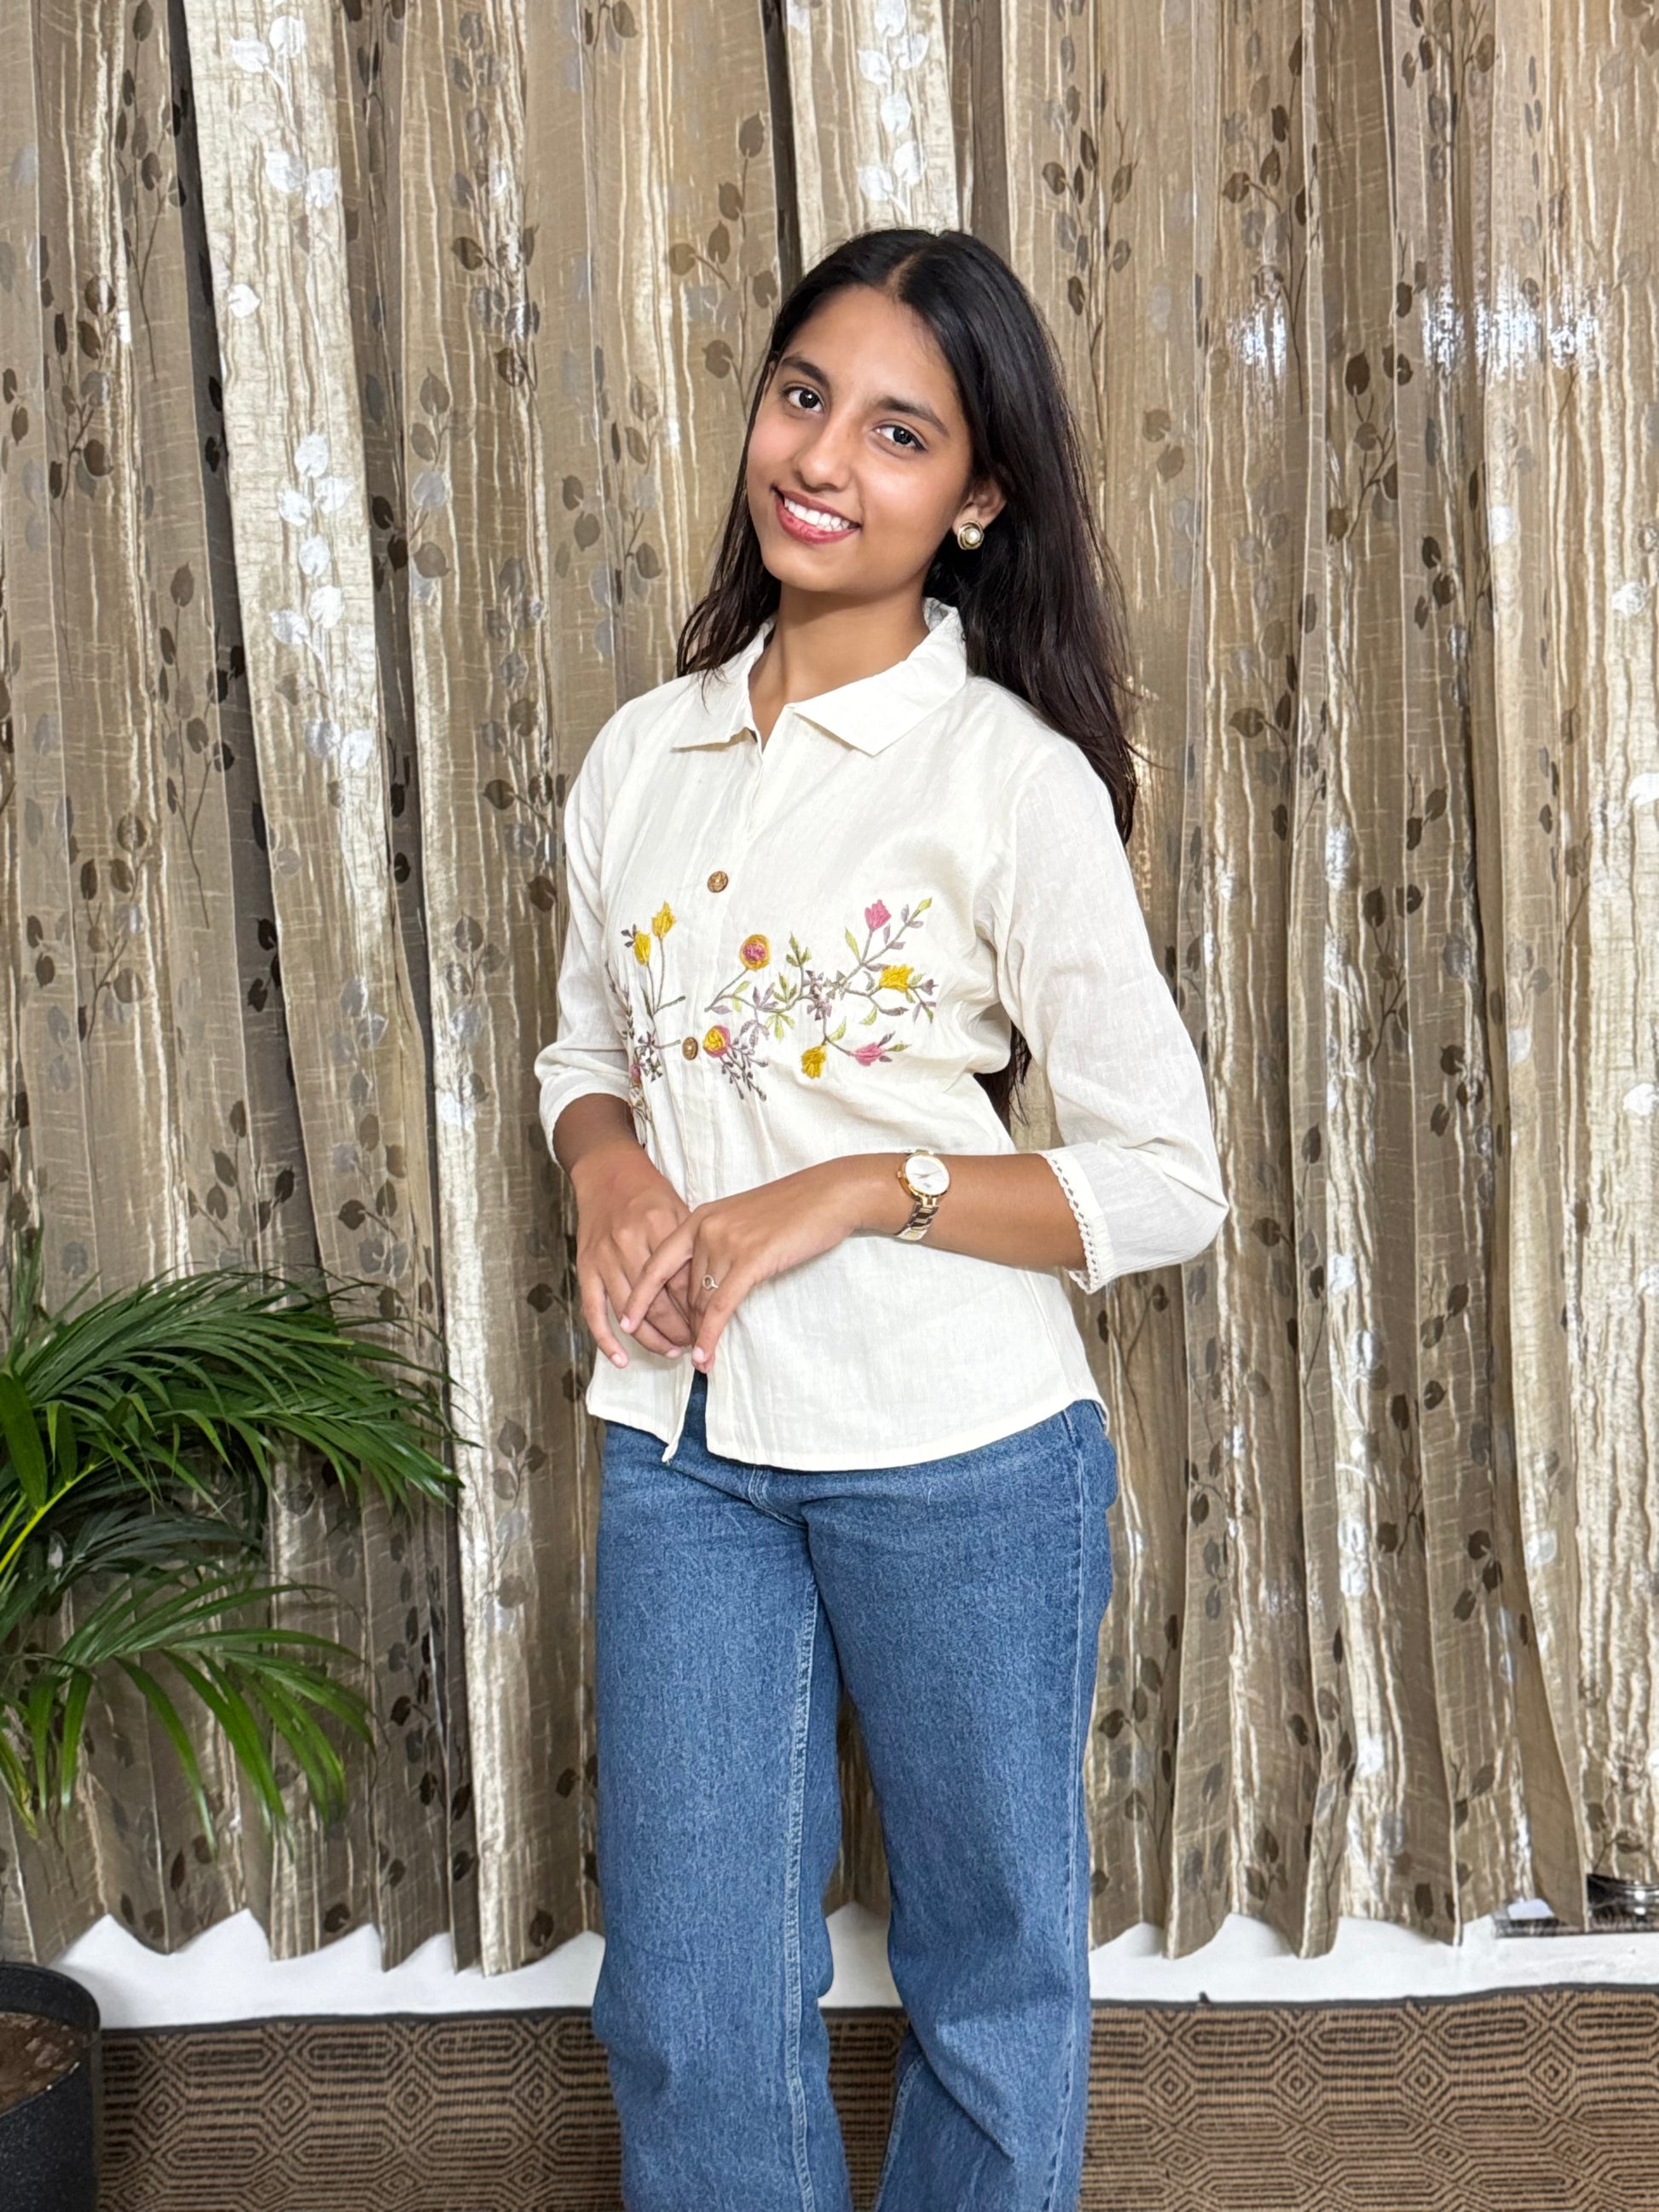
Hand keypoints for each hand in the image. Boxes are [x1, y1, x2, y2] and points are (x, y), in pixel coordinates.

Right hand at [570, 1138, 697, 1367]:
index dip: (699, 1311)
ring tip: (671, 1350)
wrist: (607, 1172)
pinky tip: (622, 1359)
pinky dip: (606, 1340)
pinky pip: (594, 1311)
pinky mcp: (585, 1266)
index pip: (682, 1283)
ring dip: (652, 1338)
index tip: (710, 1327)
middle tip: (693, 1344)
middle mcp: (630, 1242)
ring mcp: (605, 1257)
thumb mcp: (679, 1210)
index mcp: (660, 1226)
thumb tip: (710, 1293)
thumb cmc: (650, 1194)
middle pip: (658, 1303)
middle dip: (679, 1330)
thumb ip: (692, 1249)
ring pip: (629, 1312)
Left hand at [618, 1160, 879, 1372]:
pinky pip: (721, 1307)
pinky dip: (710, 1336)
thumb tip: (706, 1283)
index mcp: (699, 1218)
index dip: (639, 1295)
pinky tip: (705, 1356)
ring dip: (699, 1336)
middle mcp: (705, 1229)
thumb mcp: (742, 1221)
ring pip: (701, 1302)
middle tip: (677, 1353)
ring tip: (699, 1361)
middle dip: (680, 1326)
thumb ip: (718, 1245)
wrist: (828, 1195)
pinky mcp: (751, 1260)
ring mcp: (727, 1243)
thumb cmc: (791, 1209)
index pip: (657, 1263)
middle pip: (682, 1291)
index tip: (626, 1320)